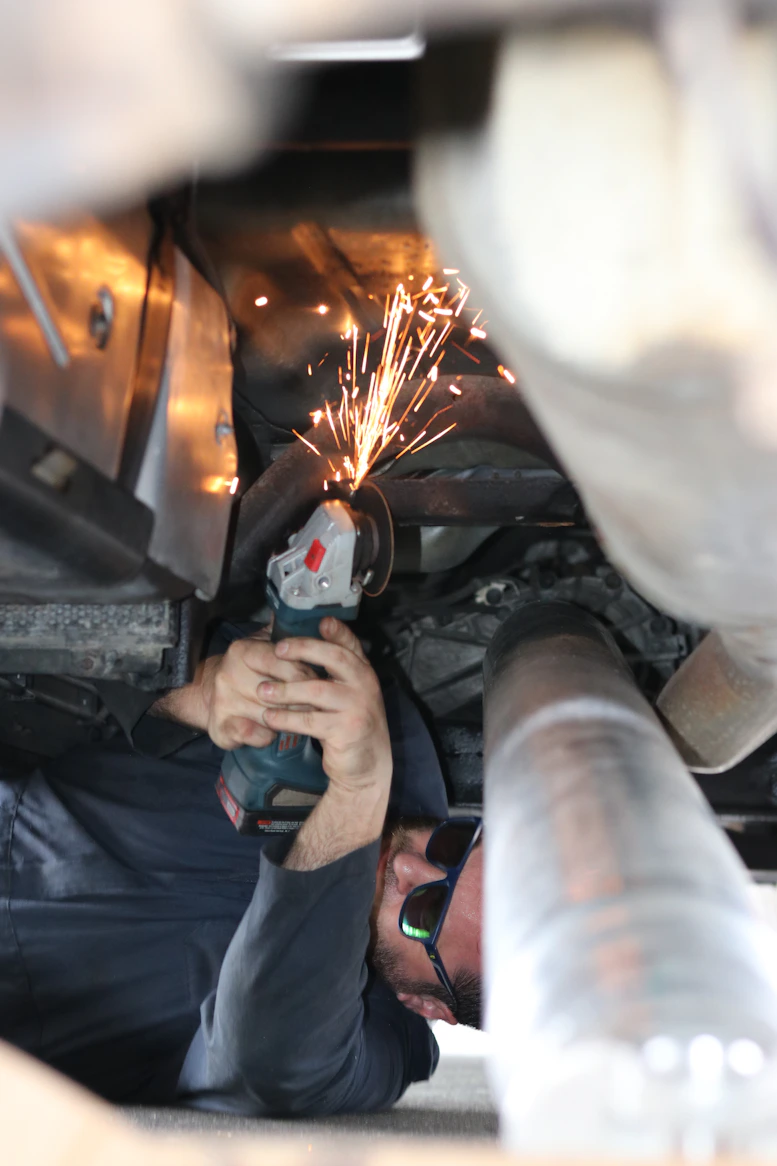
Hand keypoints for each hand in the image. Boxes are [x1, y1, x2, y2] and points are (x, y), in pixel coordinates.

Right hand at [152, 629, 315, 750]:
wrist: (207, 695)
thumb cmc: (247, 670)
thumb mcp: (261, 644)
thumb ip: (282, 632)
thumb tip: (309, 616)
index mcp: (242, 651)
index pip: (281, 661)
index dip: (304, 672)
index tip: (317, 679)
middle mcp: (229, 675)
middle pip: (279, 691)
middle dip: (301, 699)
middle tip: (314, 703)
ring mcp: (224, 702)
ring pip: (270, 715)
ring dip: (288, 719)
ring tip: (298, 718)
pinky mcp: (221, 727)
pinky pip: (254, 735)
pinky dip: (267, 736)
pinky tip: (272, 732)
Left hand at [259, 618, 391, 799]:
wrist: (366, 766)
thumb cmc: (348, 724)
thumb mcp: (347, 695)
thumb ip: (332, 673)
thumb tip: (299, 647)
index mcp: (363, 672)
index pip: (351, 644)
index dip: (337, 630)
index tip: (319, 621)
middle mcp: (365, 684)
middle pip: (334, 657)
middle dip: (303, 649)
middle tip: (276, 650)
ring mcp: (358, 706)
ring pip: (316, 690)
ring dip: (285, 689)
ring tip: (262, 691)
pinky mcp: (347, 730)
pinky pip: (310, 720)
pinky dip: (286, 718)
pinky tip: (270, 717)